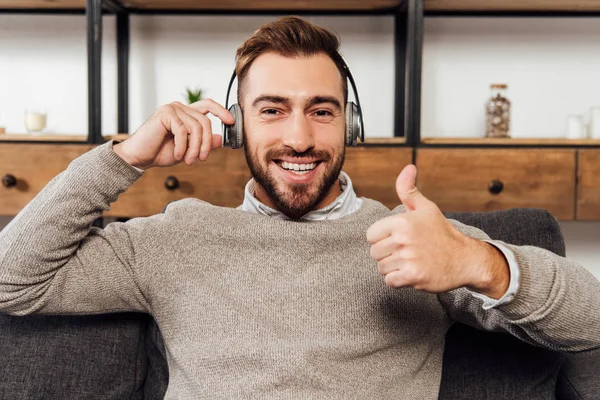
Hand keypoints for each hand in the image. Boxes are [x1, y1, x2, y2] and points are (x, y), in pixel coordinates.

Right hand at [113, 99, 234, 169]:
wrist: (139, 157)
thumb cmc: (161, 152)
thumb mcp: (188, 150)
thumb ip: (203, 143)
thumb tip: (220, 139)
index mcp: (186, 113)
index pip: (208, 105)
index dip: (221, 111)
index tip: (231, 122)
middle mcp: (180, 107)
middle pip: (205, 122)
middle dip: (206, 143)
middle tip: (202, 158)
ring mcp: (172, 109)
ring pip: (196, 128)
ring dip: (195, 148)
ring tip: (188, 160)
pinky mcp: (165, 114)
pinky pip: (183, 131)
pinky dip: (183, 146)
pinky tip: (178, 155)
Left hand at [366, 164, 508, 297]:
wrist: (465, 259)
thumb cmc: (442, 233)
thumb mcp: (426, 209)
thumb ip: (409, 190)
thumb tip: (408, 168)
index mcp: (402, 221)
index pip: (371, 235)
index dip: (382, 238)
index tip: (398, 239)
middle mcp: (403, 239)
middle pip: (374, 252)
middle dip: (387, 254)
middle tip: (406, 252)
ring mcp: (407, 258)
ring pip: (381, 267)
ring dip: (393, 268)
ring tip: (410, 261)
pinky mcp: (412, 276)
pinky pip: (389, 281)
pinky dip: (398, 280)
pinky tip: (411, 272)